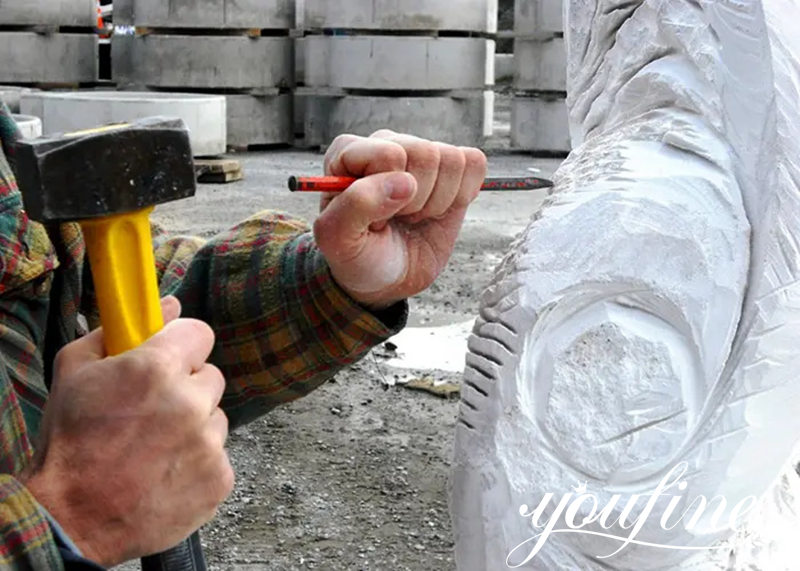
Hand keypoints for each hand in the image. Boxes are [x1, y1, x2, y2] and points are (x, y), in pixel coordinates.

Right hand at [24, 297, 232, 566]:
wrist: (72, 519)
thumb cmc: (70, 443)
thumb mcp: (74, 371)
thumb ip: (119, 330)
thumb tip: (170, 304)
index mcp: (157, 368)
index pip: (201, 333)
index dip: (183, 345)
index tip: (170, 357)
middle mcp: (191, 402)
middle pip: (210, 378)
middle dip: (187, 388)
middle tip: (153, 411)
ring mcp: (209, 443)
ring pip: (215, 418)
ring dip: (194, 427)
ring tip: (155, 448)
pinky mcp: (220, 478)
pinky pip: (219, 457)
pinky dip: (198, 463)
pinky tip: (165, 473)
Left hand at [314, 130, 487, 308]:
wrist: (386, 278)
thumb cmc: (358, 255)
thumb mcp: (338, 239)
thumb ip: (357, 205)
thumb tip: (404, 182)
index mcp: (348, 152)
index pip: (390, 154)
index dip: (390, 194)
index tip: (375, 218)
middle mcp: (385, 144)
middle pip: (426, 154)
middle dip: (417, 200)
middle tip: (398, 219)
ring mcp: (419, 153)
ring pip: (452, 159)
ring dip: (437, 201)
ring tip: (413, 216)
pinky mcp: (450, 168)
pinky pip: (474, 163)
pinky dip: (461, 196)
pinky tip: (436, 210)